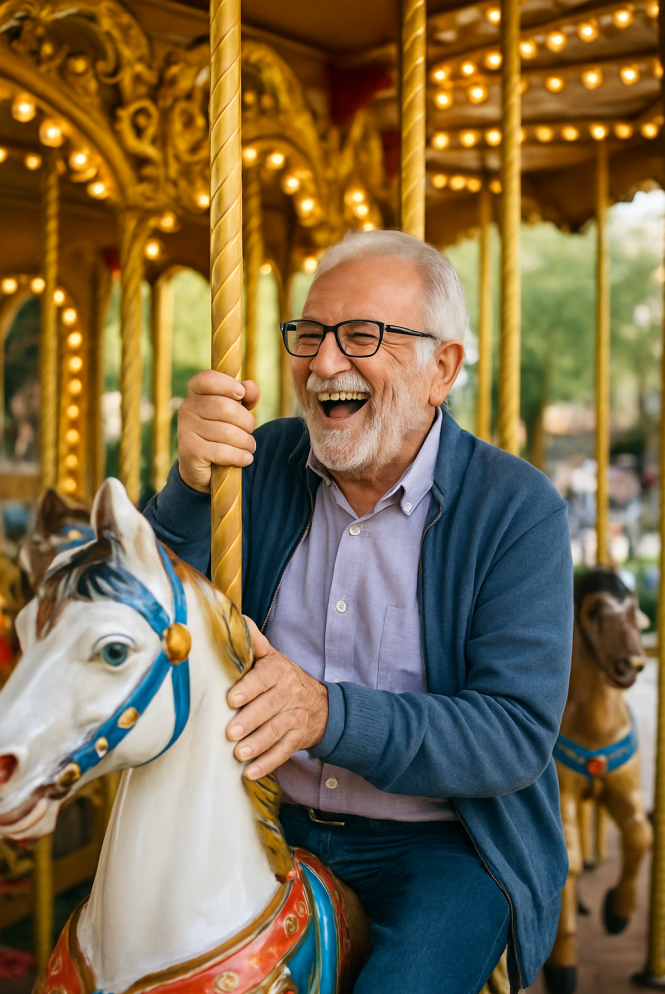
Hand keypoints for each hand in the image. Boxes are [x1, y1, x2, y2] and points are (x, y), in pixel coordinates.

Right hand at [177, 370, 259, 492]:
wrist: (201, 466)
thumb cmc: (221, 431)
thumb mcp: (236, 411)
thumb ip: (246, 396)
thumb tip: (250, 387)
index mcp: (196, 392)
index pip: (207, 379)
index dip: (227, 384)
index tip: (241, 394)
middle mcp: (187, 408)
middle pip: (225, 407)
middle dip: (246, 421)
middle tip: (250, 430)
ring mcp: (186, 429)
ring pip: (227, 432)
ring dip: (246, 441)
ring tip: (249, 446)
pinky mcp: (190, 450)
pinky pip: (222, 451)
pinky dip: (239, 456)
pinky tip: (246, 458)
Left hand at [227, 617, 328, 779]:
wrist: (323, 705)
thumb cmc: (285, 679)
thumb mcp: (273, 657)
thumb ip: (256, 642)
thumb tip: (238, 619)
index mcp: (280, 671)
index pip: (264, 678)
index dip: (249, 688)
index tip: (231, 699)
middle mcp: (290, 693)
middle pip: (270, 708)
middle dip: (250, 721)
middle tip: (230, 732)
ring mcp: (296, 717)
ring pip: (277, 731)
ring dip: (257, 744)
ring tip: (238, 755)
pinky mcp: (298, 738)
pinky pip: (284, 752)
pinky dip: (267, 763)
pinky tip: (250, 773)